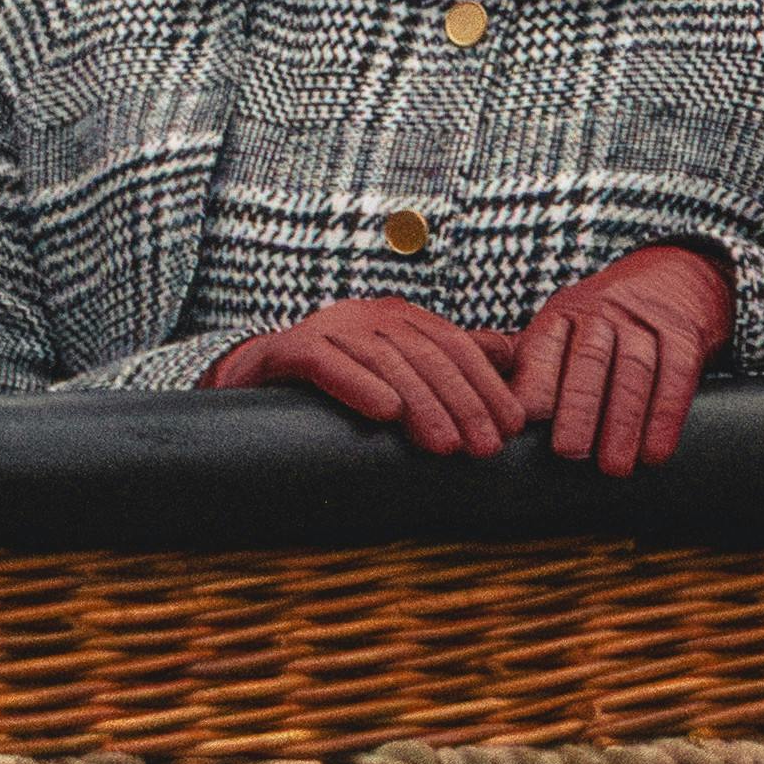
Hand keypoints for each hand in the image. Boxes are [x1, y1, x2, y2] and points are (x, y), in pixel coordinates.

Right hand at [205, 293, 528, 455]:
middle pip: (425, 354)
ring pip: (383, 360)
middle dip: (462, 402)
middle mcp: (365, 314)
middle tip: (484, 449)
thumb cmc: (337, 379)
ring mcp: (326, 328)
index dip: (487, 386)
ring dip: (420, 404)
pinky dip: (357, 385)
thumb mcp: (399, 367)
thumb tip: (509, 351)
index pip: (454, 344)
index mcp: (397, 316)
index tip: (511, 428)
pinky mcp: (288, 349)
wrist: (252, 377)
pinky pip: (326, 363)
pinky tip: (385, 413)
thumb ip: (449, 357)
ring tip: (443, 446)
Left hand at [508, 243, 732, 475]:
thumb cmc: (603, 323)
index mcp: (560, 316)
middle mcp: (600, 313)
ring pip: (633, 370)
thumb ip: (528, 366)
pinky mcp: (684, 334)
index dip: (534, 390)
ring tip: (613, 466)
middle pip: (587, 361)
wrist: (673, 279)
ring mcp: (644, 321)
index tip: (522, 428)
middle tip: (570, 454)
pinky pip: (675, 375)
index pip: (542, 352)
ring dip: (622, 423)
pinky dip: (664, 417)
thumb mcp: (561, 331)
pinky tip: (653, 453)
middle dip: (577, 410)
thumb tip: (484, 409)